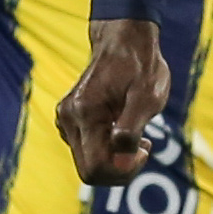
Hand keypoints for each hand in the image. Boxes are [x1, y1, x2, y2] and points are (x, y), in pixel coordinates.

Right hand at [58, 18, 169, 182]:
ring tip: (135, 134)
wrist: (123, 41)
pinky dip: (106, 150)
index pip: (96, 168)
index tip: (144, 148)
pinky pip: (86, 151)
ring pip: (87, 163)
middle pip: (89, 172)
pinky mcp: (68, 121)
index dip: (124, 170)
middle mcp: (68, 119)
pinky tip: (122, 130)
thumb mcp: (147, 97)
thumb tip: (123, 162)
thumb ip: (132, 131)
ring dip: (115, 159)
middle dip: (119, 169)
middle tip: (142, 146)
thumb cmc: (140, 66)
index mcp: (85, 114)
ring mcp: (65, 120)